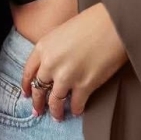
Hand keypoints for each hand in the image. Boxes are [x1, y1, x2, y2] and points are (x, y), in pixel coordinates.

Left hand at [21, 3, 128, 120]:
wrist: (113, 24)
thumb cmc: (92, 23)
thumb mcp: (62, 32)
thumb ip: (53, 50)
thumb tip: (53, 67)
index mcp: (43, 47)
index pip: (28, 72)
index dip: (27, 85)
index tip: (27, 94)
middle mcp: (50, 64)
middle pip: (39, 88)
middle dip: (38, 102)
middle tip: (38, 111)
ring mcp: (66, 76)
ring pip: (55, 101)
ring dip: (56, 111)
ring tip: (58, 116)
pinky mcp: (84, 85)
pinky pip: (76, 104)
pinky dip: (76, 109)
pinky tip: (77, 111)